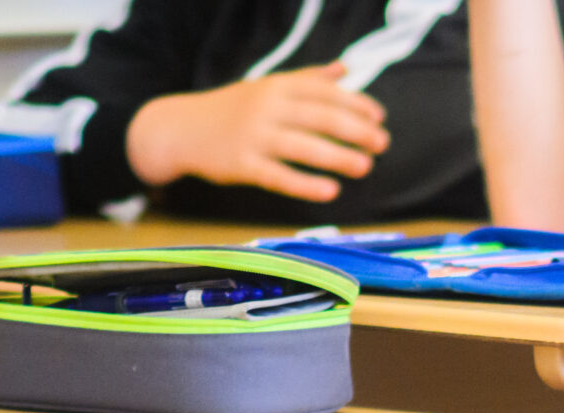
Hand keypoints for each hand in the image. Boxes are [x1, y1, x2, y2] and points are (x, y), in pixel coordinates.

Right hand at [126, 62, 389, 202]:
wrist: (182, 128)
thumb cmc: (232, 109)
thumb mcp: (268, 87)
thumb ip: (308, 80)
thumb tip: (345, 70)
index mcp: (277, 87)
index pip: (325, 91)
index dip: (356, 103)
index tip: (379, 117)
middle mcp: (268, 108)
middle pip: (320, 117)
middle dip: (356, 130)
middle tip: (382, 143)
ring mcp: (254, 137)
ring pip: (304, 147)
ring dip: (339, 157)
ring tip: (365, 166)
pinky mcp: (243, 165)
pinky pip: (279, 177)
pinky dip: (306, 185)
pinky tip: (330, 191)